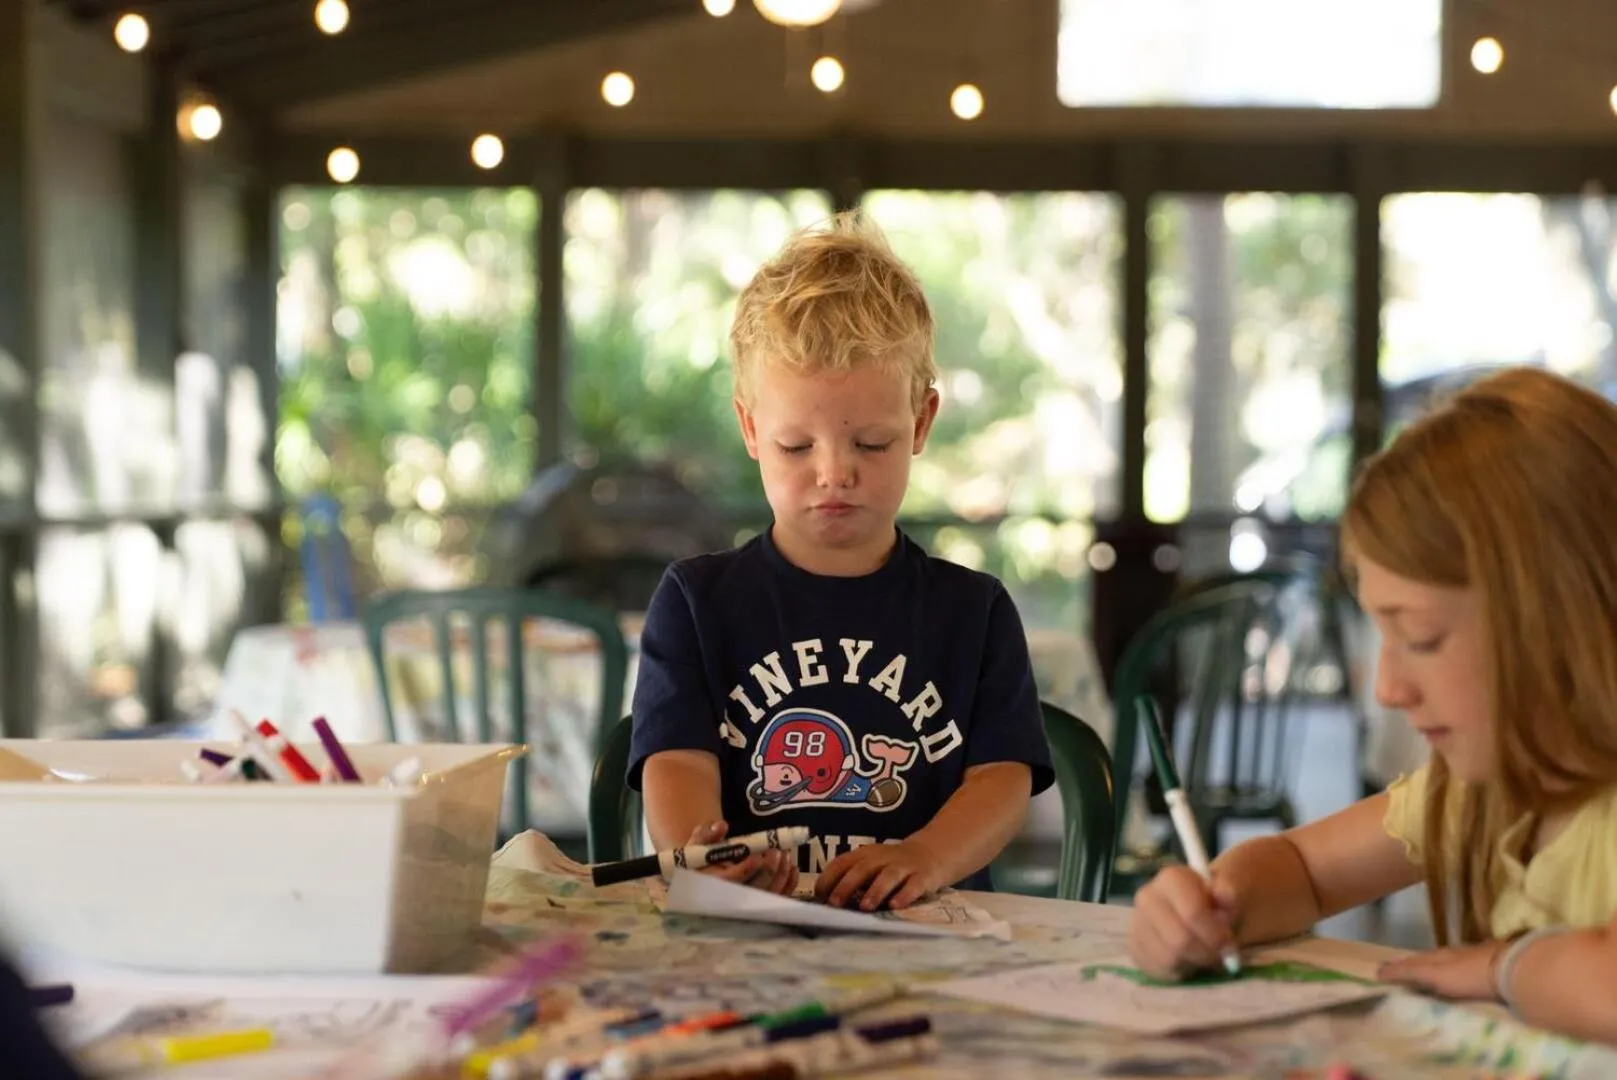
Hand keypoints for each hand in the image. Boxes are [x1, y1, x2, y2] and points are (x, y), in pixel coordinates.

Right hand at [686, 821, 797, 895]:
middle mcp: (732, 899)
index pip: (731, 881)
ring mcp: (749, 904)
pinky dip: (789, 884)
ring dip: (781, 873)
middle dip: (769, 869)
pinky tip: (793, 868)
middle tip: (777, 851)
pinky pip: (780, 898)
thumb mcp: (697, 846)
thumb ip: (706, 835)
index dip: (746, 869)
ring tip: (785, 854)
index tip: (756, 856)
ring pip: (771, 894)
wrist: (704, 880)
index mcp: (714, 885)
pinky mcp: (762, 905)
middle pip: (756, 890)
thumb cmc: (700, 861)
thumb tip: (722, 826)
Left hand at [815, 840, 943, 910]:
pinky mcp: (923, 877)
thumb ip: (852, 880)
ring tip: (865, 907)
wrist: (931, 853)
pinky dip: (904, 895)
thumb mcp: (871, 865)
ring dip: (875, 891)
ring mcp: (904, 867)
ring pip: (888, 876)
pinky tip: (896, 906)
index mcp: (865, 855)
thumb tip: (826, 903)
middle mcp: (882, 858)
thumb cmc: (892, 865)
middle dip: (847, 886)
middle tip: (834, 904)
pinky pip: (914, 885)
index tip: (818, 896)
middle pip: (863, 869)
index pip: (842, 862)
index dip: (829, 878)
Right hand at [1128, 865, 1240, 979]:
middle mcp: (1147, 898)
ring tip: (1204, 954)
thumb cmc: (1219, 901)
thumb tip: (1224, 896)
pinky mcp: (1135, 948)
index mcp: (1171, 878)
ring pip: (1169, 958)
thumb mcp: (1234, 890)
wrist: (1200, 909)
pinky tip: (1188, 959)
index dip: (1216, 935)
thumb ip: (1231, 891)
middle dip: (1206, 953)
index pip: (1192, 913)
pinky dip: (1180, 971)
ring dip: (1194, 963)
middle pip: (1180, 940)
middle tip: (1220, 954)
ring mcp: (1137, 923)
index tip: (1229, 944)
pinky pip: (1158, 970)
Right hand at [1377, 941, 1507, 1000]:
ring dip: (1423, 959)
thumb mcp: (1440, 978)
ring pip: (1437, 955)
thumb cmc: (1474, 979)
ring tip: (1415, 963)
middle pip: (1421, 958)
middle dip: (1404, 962)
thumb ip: (1416, 972)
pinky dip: (1444, 958)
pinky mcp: (1483, 953)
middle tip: (1389, 965)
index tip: (1378, 973)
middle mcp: (1446, 955)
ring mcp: (1465, 953)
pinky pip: (1455, 955)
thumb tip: (1389, 973)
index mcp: (1434, 963)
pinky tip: (1449, 961)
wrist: (1510, 966)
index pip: (1410, 966)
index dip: (1394, 970)